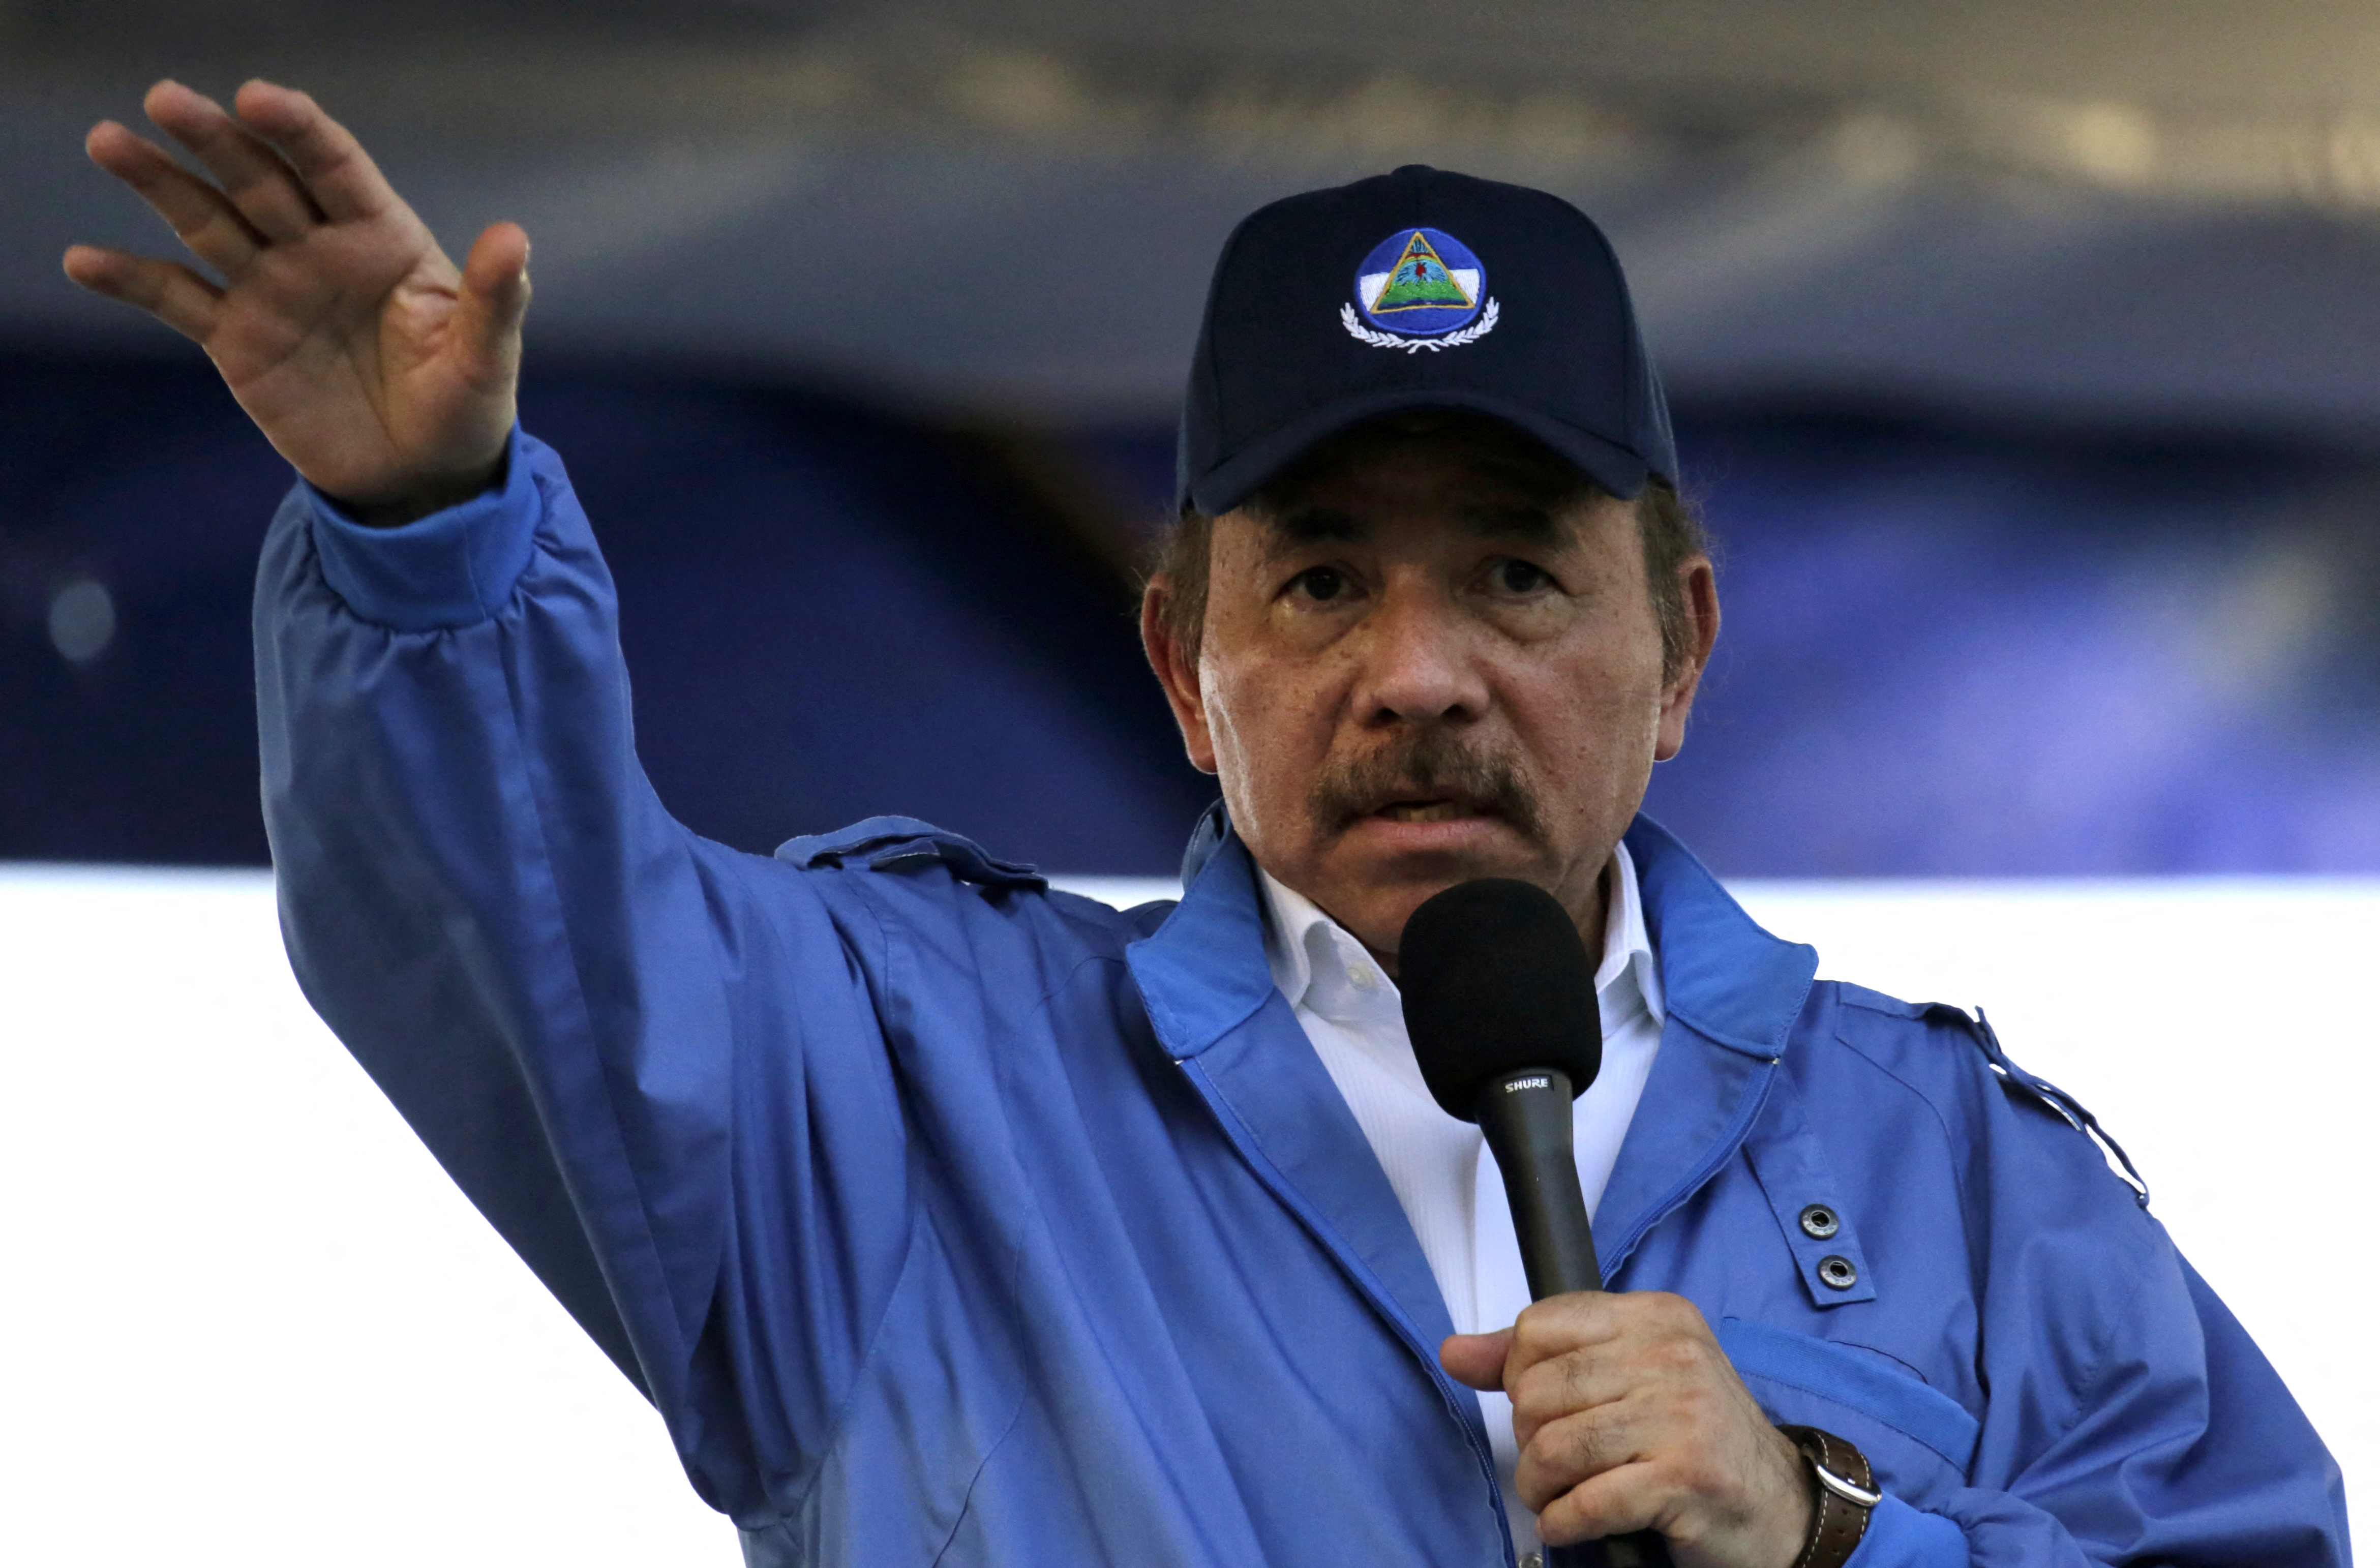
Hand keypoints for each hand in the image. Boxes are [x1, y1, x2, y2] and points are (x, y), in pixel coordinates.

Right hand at [63, 79, 527, 523]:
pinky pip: (178, 300)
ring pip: (208, 222)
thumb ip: (496, 299)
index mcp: (384, 238)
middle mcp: (319, 249)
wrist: (423, 478)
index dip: (298, 130)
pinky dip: (131, 280)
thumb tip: (514, 237)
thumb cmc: (464, 409)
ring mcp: (272, 288)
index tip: (259, 97)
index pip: (336, 167)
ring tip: (109, 141)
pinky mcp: (236, 338)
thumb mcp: (487, 360)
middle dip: (216, 139)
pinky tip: (84, 260)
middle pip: (260, 180)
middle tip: (167, 98)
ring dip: (158, 182)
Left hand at [1443, 1292, 1811, 1567]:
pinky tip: (1574, 1523)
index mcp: (1656, 1317)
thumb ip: (1538, 1361)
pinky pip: (1588, 1501)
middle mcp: (1672, 1356)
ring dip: (1541, 1487)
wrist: (1780, 1505)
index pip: (1540, 1327)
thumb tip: (1454, 1352)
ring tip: (1557, 1496)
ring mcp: (1683, 1416)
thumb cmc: (1695, 1439)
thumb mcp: (1625, 1378)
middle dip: (1528, 1439)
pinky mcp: (1688, 1477)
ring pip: (1556, 1446)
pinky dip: (1565, 1522)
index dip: (1519, 1376)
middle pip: (1539, 1390)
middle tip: (1553, 1462)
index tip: (1540, 1408)